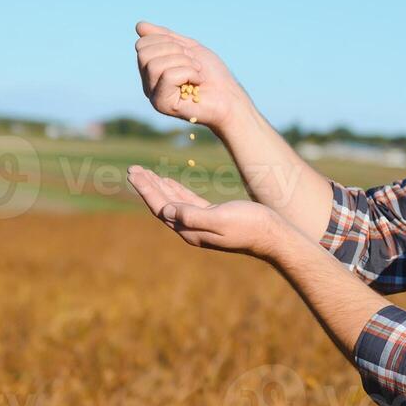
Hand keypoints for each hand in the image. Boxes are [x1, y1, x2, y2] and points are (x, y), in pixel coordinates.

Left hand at [126, 165, 289, 259]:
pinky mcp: (212, 217)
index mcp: (191, 230)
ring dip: (158, 187)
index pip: (161, 208)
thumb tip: (166, 212)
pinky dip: (176, 190)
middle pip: (162, 205)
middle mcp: (191, 229)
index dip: (146, 190)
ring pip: (172, 203)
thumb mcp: (220, 219)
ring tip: (145, 173)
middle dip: (147, 186)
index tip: (134, 173)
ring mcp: (201, 224)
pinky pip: (186, 202)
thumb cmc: (250, 226)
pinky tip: (170, 182)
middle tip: (132, 169)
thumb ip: (193, 216)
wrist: (273, 236)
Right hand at [134, 21, 249, 133]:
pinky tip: (197, 83)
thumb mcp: (188, 47)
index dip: (168, 41)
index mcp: (151, 69)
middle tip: (194, 63)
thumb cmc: (212, 74)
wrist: (229, 97)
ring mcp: (153, 95)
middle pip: (144, 53)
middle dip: (176, 51)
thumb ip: (165, 37)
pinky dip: (189, 73)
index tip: (188, 53)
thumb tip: (139, 25)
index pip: (142, 44)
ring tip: (197, 73)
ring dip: (184, 63)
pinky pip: (168, 76)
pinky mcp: (162, 104)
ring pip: (155, 64)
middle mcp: (148, 83)